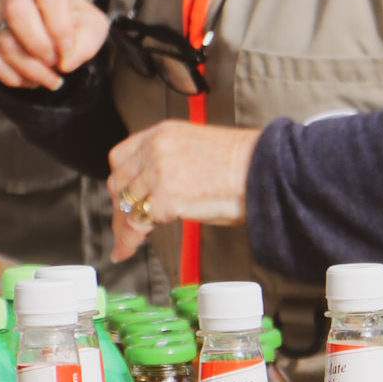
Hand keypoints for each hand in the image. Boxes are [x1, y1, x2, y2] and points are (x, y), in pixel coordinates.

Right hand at [0, 0, 108, 90]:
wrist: (56, 35)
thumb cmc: (76, 26)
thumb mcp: (93, 30)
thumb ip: (87, 43)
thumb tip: (66, 63)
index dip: (60, 28)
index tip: (68, 51)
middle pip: (16, 10)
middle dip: (38, 45)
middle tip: (54, 62)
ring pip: (3, 40)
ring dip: (28, 68)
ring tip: (49, 78)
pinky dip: (10, 76)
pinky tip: (28, 81)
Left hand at [106, 123, 260, 261]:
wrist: (262, 170)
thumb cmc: (242, 164)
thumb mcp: (196, 151)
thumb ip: (170, 163)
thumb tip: (156, 190)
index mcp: (163, 132)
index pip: (122, 157)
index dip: (121, 182)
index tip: (121, 200)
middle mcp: (155, 148)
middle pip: (119, 182)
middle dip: (120, 208)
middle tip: (123, 227)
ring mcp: (158, 172)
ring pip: (127, 205)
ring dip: (125, 228)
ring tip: (126, 244)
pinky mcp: (165, 197)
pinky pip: (138, 223)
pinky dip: (132, 240)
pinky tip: (131, 249)